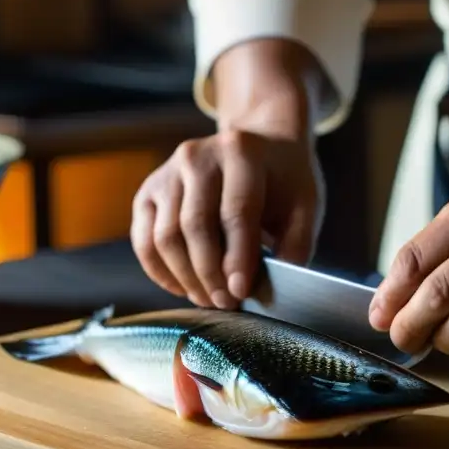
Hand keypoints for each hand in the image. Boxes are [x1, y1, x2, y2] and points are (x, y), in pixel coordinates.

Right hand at [130, 120, 322, 309]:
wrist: (257, 147)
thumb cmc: (282, 182)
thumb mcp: (304, 205)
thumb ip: (294, 245)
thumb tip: (269, 288)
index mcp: (241, 151)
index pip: (236, 211)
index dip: (237, 257)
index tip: (241, 291)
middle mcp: (197, 155)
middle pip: (195, 226)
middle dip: (210, 273)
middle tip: (226, 302)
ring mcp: (168, 172)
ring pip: (165, 237)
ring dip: (185, 278)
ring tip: (208, 299)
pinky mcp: (148, 192)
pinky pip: (144, 241)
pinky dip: (160, 272)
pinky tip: (183, 288)